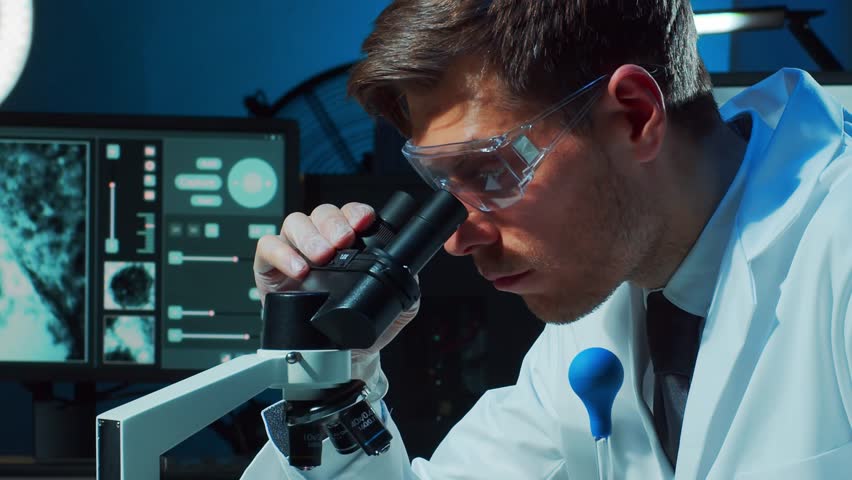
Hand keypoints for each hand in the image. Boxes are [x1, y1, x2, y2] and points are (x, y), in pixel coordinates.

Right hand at [253, 202, 419, 360]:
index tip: (364, 221)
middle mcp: (322, 241)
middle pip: (323, 213)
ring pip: (296, 222)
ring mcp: (295, 252)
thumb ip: (405, 283)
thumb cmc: (361, 325)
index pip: (351, 214)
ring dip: (310, 236)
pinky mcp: (271, 268)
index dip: (356, 212)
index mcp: (350, 243)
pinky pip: (268, 247)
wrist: (340, 357)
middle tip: (343, 241)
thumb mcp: (394, 306)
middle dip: (334, 223)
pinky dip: (282, 253)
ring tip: (322, 256)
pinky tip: (298, 269)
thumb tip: (411, 270)